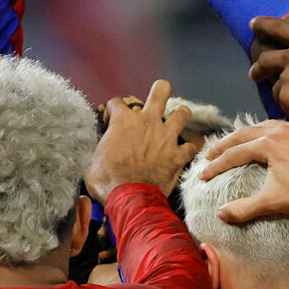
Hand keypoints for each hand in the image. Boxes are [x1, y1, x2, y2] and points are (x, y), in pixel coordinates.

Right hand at [89, 79, 198, 198]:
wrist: (128, 198)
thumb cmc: (107, 180)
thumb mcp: (95, 158)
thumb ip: (103, 146)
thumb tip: (104, 149)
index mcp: (124, 120)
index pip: (117, 102)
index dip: (113, 110)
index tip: (111, 121)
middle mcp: (148, 122)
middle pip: (160, 91)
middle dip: (160, 90)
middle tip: (159, 95)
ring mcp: (166, 137)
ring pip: (183, 113)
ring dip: (180, 115)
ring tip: (177, 120)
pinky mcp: (178, 155)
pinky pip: (193, 146)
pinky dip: (193, 146)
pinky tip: (191, 148)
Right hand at [197, 119, 288, 222]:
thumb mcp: (273, 202)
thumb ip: (245, 208)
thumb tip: (221, 214)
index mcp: (268, 143)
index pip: (235, 154)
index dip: (216, 165)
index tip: (203, 174)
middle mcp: (282, 130)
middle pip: (246, 133)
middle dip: (225, 144)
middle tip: (211, 153)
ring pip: (268, 125)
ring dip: (250, 134)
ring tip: (240, 142)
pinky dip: (277, 134)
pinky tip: (276, 140)